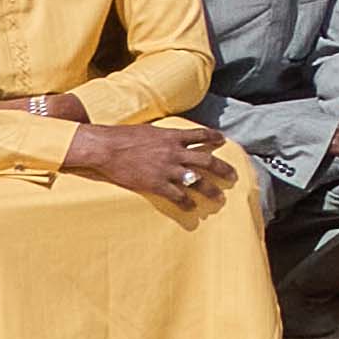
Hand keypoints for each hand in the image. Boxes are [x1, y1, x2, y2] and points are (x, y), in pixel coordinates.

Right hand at [58, 118, 239, 207]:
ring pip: (196, 181)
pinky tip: (192, 208)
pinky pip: (177, 195)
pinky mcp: (156, 183)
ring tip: (219, 197)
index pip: (200, 135)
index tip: (222, 140)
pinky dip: (186, 202)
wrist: (106, 148)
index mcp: (172, 136)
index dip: (213, 137)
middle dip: (222, 169)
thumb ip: (163, 135)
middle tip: (233, 176)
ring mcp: (167, 169)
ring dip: (210, 190)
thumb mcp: (148, 130)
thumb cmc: (123, 136)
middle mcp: (175, 152)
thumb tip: (169, 136)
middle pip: (206, 161)